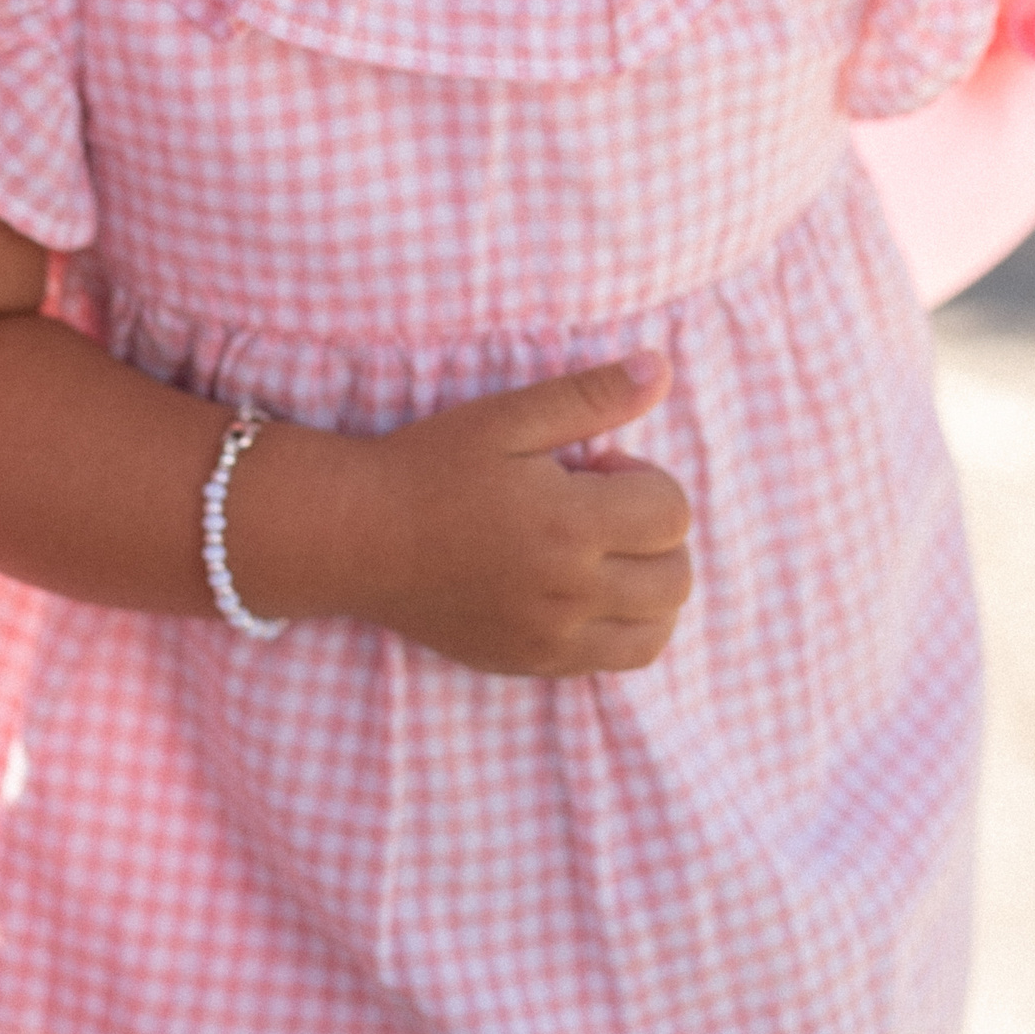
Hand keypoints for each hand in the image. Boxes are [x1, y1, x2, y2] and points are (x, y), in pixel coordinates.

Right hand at [285, 353, 689, 678]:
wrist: (359, 538)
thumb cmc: (431, 467)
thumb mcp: (508, 416)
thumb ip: (592, 396)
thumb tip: (664, 369)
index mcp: (569, 525)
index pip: (672, 513)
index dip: (644, 479)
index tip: (595, 469)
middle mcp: (569, 593)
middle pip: (675, 576)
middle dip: (655, 532)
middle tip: (596, 508)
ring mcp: (551, 638)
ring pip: (658, 629)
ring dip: (651, 585)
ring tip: (602, 552)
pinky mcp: (532, 663)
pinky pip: (618, 661)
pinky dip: (624, 626)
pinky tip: (584, 589)